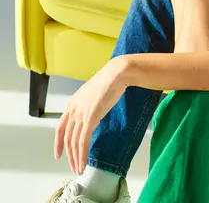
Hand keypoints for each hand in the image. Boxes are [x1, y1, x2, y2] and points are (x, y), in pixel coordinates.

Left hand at [54, 57, 126, 174]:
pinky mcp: (90, 118)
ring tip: (79, 169)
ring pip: (74, 142)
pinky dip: (82, 155)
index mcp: (72, 104)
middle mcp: (73, 110)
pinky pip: (83, 141)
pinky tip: (84, 163)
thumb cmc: (108, 82)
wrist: (115, 74)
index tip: (58, 155)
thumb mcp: (92, 96)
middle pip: (67, 138)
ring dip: (76, 158)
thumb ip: (87, 107)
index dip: (58, 143)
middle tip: (74, 167)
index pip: (60, 128)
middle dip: (70, 155)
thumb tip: (90, 118)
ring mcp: (80, 114)